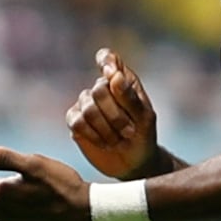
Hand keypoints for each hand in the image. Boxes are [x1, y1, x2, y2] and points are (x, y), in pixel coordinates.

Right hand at [66, 48, 157, 180]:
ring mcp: (86, 103)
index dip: (106, 61)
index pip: (108, 58)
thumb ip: (130, 97)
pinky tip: (105, 144)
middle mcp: (102, 88)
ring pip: (88, 108)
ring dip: (107, 129)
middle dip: (116, 115)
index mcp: (122, 80)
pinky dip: (94, 135)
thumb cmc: (143, 135)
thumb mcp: (144, 118)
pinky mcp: (75, 121)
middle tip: (129, 132)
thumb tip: (113, 75)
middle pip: (99, 90)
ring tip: (119, 141)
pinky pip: (77, 122)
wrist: (134, 162)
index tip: (111, 73)